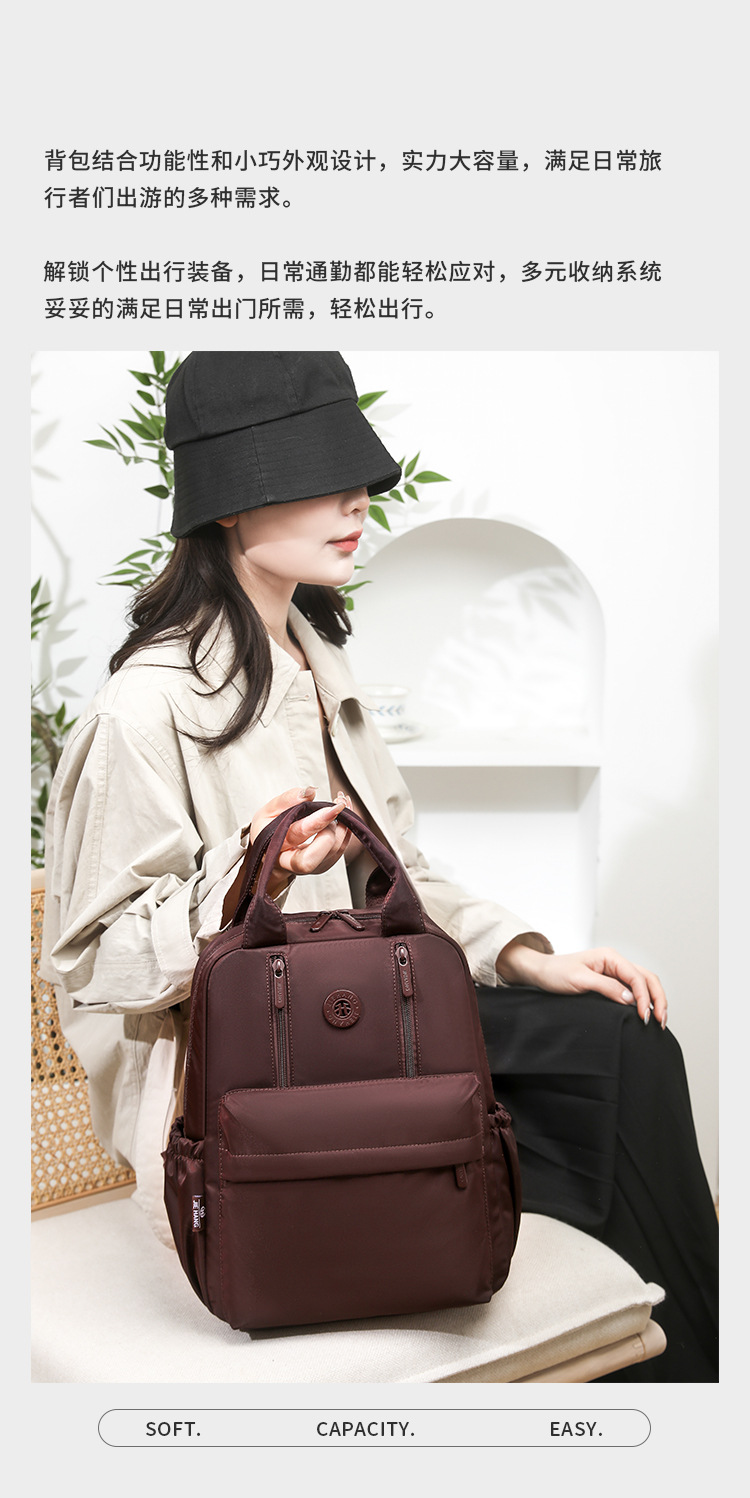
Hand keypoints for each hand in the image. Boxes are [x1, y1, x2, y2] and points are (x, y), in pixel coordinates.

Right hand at [250, 786, 352, 899]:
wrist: (272, 850)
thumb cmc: (269, 829)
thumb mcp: (269, 811)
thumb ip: (287, 800)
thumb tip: (310, 791)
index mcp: (275, 848)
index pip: (299, 835)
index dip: (317, 821)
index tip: (334, 807)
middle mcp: (293, 863)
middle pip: (318, 853)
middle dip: (334, 830)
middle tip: (338, 805)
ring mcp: (313, 866)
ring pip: (334, 850)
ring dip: (344, 824)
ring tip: (342, 800)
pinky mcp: (325, 863)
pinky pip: (341, 847)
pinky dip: (346, 827)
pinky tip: (344, 810)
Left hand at [495, 939, 667, 1027]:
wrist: (540, 973)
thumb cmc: (555, 973)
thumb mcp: (579, 980)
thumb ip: (606, 988)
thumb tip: (630, 999)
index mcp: (610, 957)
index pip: (637, 977)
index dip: (645, 997)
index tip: (644, 1017)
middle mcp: (616, 962)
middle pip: (648, 978)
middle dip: (658, 999)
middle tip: (660, 1021)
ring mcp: (614, 972)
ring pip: (644, 984)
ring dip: (654, 1000)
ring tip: (658, 1021)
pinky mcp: (610, 982)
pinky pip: (633, 990)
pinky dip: (644, 1001)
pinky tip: (645, 1014)